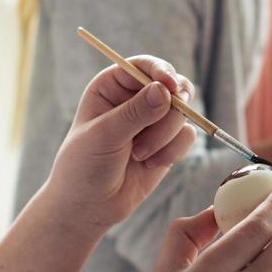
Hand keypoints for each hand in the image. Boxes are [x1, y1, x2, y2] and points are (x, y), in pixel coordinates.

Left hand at [47, 56, 197, 230]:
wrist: (89, 206)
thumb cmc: (84, 166)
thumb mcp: (103, 136)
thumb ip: (134, 113)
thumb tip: (165, 91)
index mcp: (112, 86)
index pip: (144, 65)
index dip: (161, 71)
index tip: (170, 85)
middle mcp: (135, 98)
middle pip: (174, 85)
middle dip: (171, 109)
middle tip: (163, 122)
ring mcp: (154, 121)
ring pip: (184, 112)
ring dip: (165, 136)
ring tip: (140, 155)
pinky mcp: (168, 142)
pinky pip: (187, 136)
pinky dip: (173, 151)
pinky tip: (150, 164)